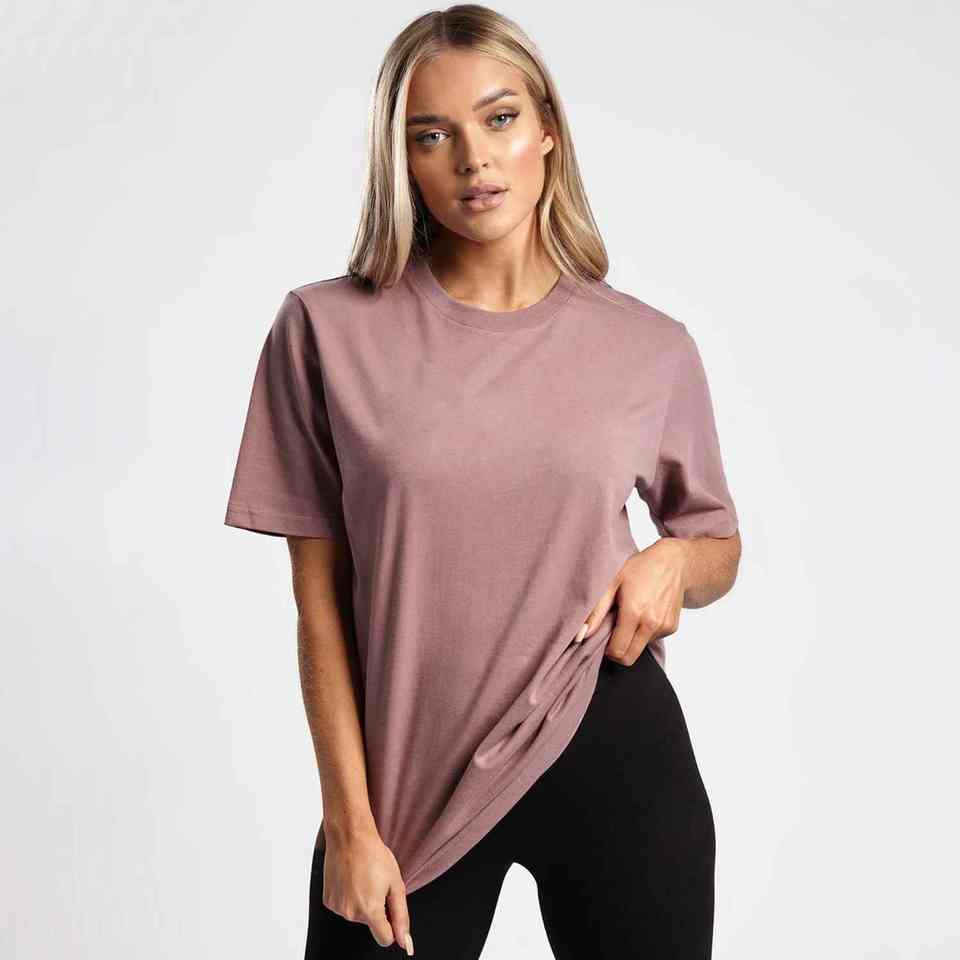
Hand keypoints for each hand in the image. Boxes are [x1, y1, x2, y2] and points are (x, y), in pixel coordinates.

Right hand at [321, 821, 414, 953]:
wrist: (349, 836)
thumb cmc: (374, 855)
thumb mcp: (396, 883)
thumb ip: (401, 916)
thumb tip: (405, 942)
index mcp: (370, 911)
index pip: (385, 939)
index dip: (392, 927)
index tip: (390, 910)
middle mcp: (351, 913)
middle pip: (370, 924)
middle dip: (376, 908)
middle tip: (376, 883)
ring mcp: (337, 907)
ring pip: (356, 915)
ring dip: (361, 902)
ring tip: (362, 878)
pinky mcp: (328, 900)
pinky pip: (343, 906)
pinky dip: (348, 897)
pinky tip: (350, 878)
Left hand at [577, 540, 690, 665]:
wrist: (674, 562)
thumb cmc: (641, 568)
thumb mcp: (612, 582)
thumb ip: (596, 611)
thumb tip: (581, 635)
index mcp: (634, 612)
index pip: (618, 652)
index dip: (607, 649)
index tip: (603, 636)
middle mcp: (652, 623)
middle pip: (629, 658)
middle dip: (618, 651)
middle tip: (613, 631)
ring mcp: (664, 627)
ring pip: (640, 648)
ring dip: (632, 639)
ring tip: (630, 614)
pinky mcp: (672, 627)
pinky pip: (652, 639)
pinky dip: (644, 632)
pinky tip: (643, 612)